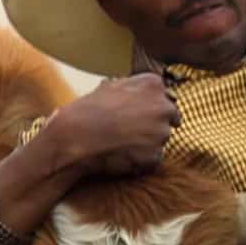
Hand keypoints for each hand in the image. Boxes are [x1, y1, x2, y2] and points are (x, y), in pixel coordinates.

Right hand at [45, 73, 179, 178]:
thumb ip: (134, 86)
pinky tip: (123, 155)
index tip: (137, 115)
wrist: (74, 135)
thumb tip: (146, 88)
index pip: (166, 97)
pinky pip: (154, 158)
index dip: (152, 108)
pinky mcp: (156, 154)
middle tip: (131, 131)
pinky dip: (142, 160)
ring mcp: (162, 131)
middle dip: (156, 124)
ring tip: (121, 143)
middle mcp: (163, 106)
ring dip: (148, 142)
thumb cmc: (88, 109)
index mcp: (153, 84)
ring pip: (162, 139)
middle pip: (171, 117)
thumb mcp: (111, 86)